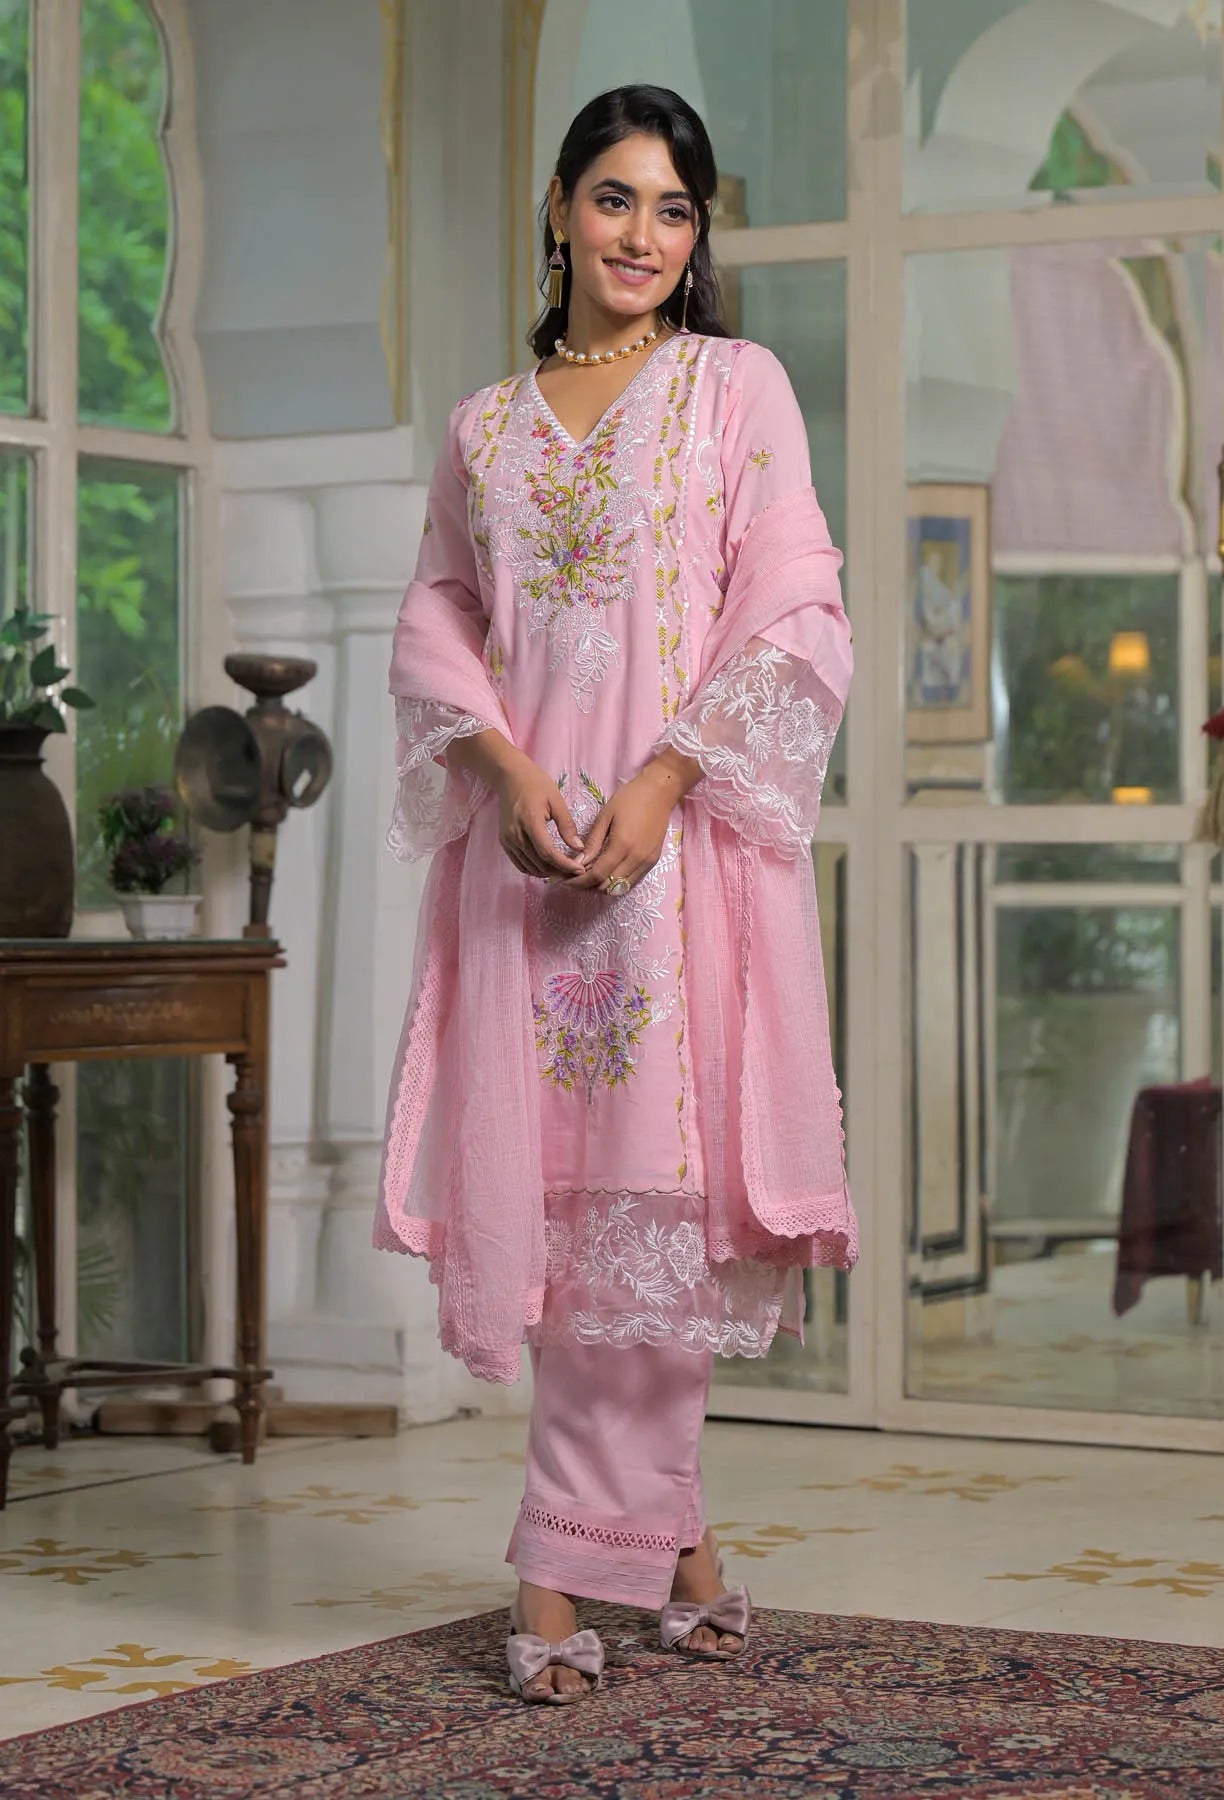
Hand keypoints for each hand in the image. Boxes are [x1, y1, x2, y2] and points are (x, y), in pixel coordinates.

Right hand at [492, 755, 585, 878]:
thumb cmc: (535, 784)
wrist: (509, 777)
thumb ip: (567, 825)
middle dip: (559, 871)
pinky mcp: (504, 842)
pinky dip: (534, 869)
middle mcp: (516, 834)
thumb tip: (579, 848)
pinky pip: (520, 864)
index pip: (548, 853)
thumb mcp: (556, 800)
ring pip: (530, 867)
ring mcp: (508, 840)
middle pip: (539, 863)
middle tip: (575, 870)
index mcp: (530, 822)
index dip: (565, 865)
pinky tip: (547, 866)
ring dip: (548, 872)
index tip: (579, 869)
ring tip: (564, 869)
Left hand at [565, 761, 685, 892]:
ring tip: (590, 876)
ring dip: (603, 886)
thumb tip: (579, 862)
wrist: (660, 791)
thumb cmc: (630, 798)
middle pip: (608, 886)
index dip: (580, 881)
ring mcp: (647, 862)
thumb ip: (593, 841)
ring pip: (621, 888)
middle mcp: (636, 858)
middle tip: (575, 878)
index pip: (597, 875)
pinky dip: (617, 881)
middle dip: (589, 886)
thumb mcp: (606, 815)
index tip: (566, 881)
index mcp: (622, 845)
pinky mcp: (653, 861)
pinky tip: (608, 871)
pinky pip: (632, 880)